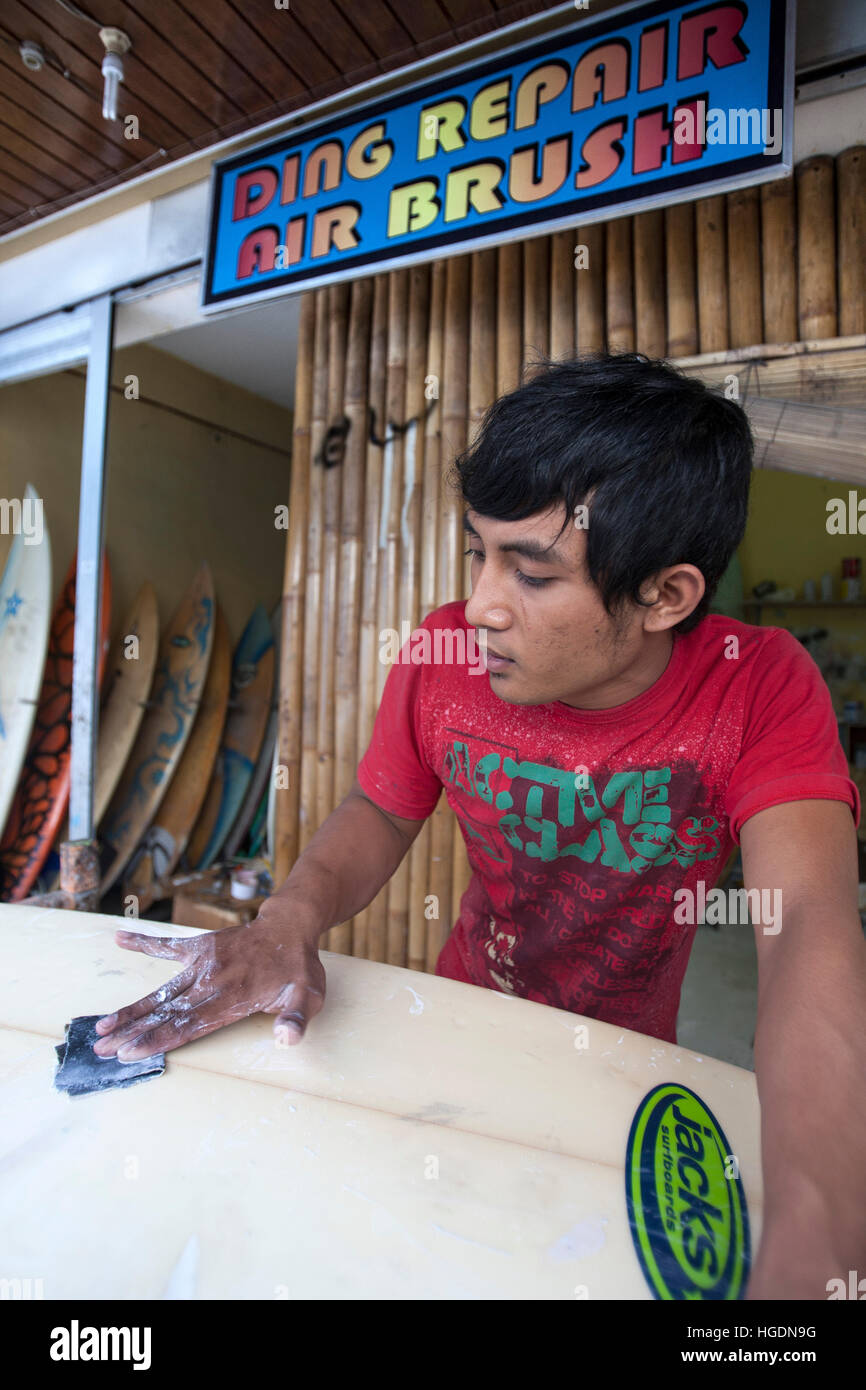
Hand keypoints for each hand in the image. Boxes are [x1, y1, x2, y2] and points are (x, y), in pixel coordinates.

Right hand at [92, 917, 325, 1060]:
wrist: (291, 926)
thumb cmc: (297, 969)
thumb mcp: (307, 996)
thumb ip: (295, 1019)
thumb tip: (287, 1040)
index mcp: (232, 997)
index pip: (188, 1024)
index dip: (157, 1039)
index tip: (129, 1052)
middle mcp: (212, 981)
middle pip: (167, 1011)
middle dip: (133, 1031)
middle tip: (102, 1047)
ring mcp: (204, 962)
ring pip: (162, 989)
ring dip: (131, 1007)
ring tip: (102, 1025)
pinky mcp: (201, 945)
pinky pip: (168, 946)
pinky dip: (145, 942)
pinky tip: (120, 939)